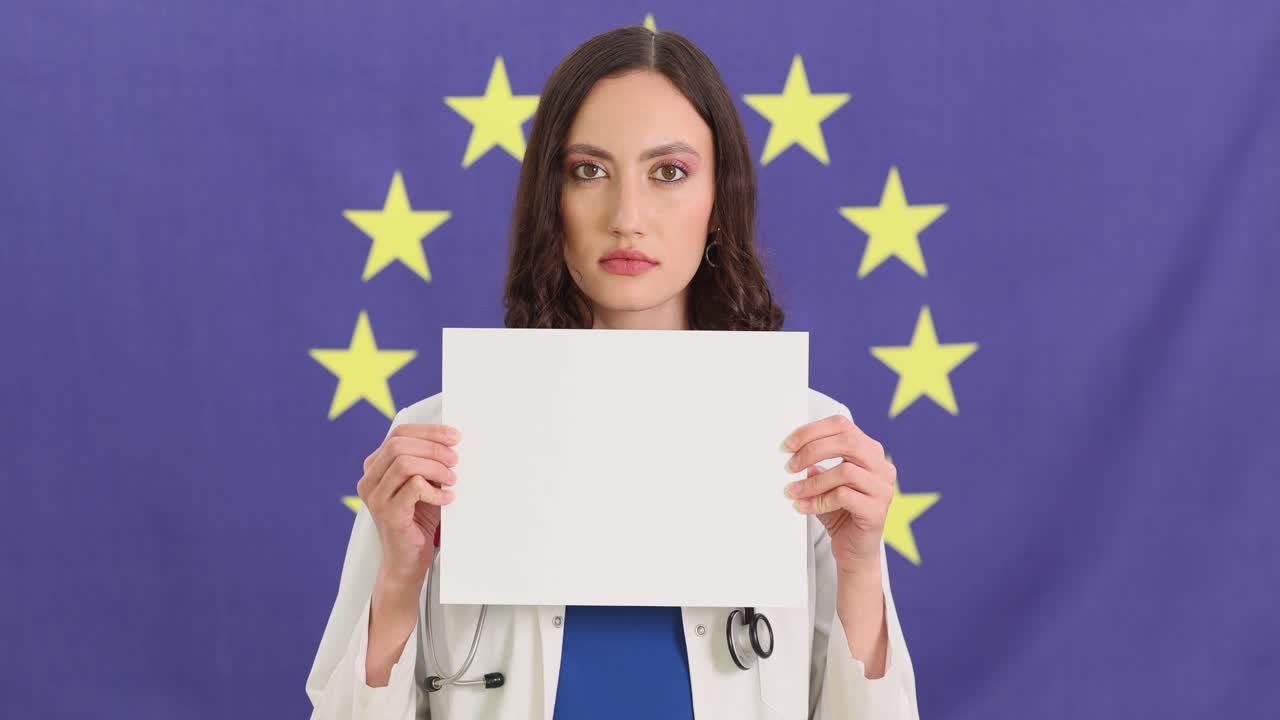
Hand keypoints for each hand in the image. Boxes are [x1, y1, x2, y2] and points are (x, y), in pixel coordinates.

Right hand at [357, 423, 460, 584]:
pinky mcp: (388, 514)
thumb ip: (427, 462)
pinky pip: (414, 488)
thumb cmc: (417, 519)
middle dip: (434, 448)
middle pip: (399, 445)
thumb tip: (451, 441)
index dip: (429, 431)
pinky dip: (436, 491)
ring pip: (405, 463)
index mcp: (375, 467)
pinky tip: (447, 499)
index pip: (398, 434)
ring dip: (436, 468)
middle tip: (455, 460)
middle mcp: (369, 480)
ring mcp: (375, 497)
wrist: (407, 560)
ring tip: (451, 481)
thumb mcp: (423, 484)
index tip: (454, 436)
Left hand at [783, 413, 893, 574]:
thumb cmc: (840, 513)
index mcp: (870, 453)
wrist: (854, 551)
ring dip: (812, 482)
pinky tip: (804, 507)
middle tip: (790, 466)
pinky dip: (819, 500)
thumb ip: (814, 464)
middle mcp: (882, 467)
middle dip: (812, 450)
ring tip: (793, 491)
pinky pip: (844, 496)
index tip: (789, 444)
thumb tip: (793, 451)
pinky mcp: (877, 510)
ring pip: (845, 471)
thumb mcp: (824, 483)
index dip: (812, 431)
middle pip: (847, 442)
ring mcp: (883, 489)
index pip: (842, 426)